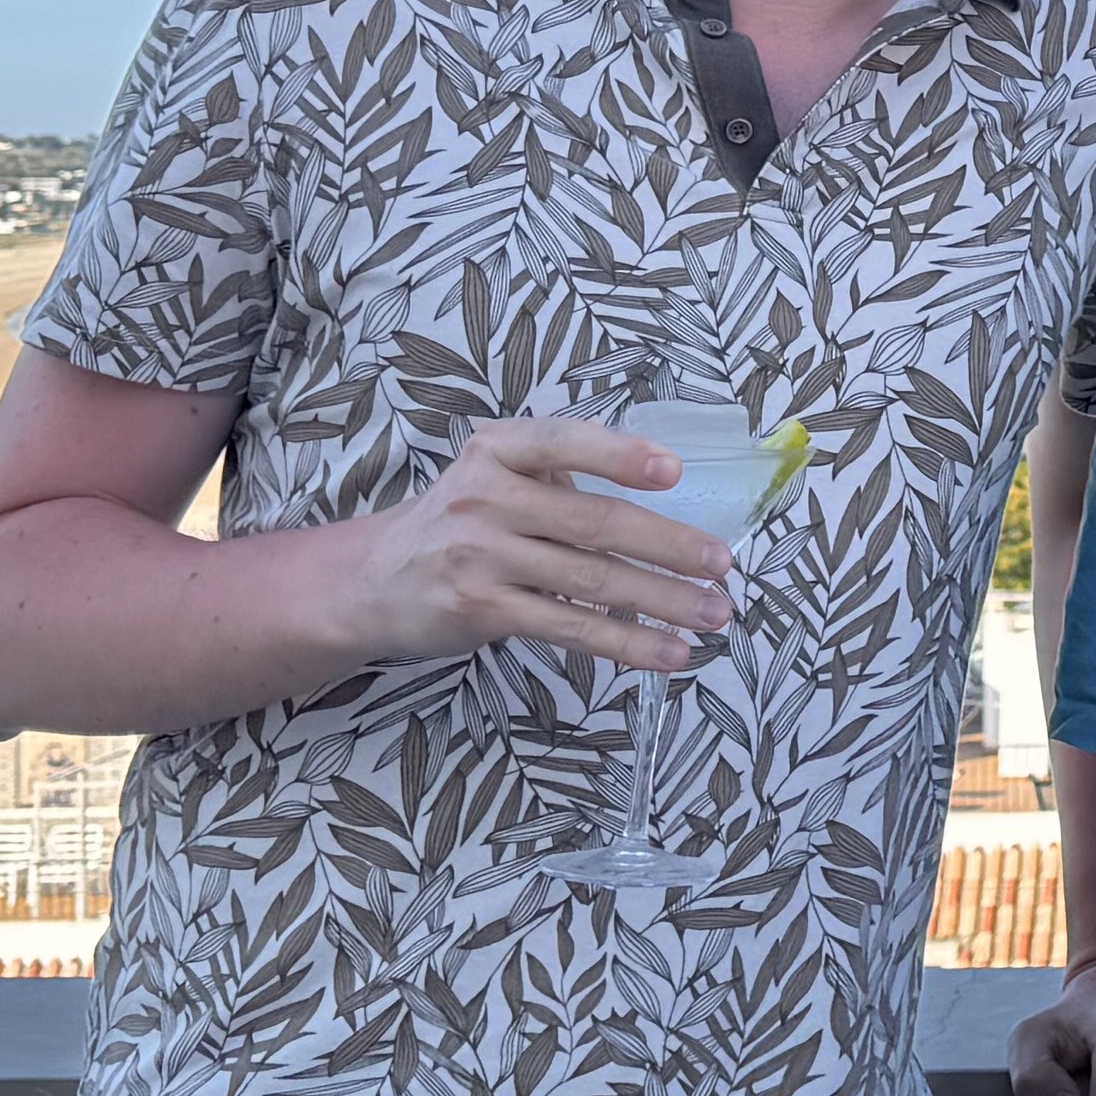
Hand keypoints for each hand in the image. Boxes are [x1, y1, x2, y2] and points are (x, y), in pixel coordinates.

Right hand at [327, 413, 741, 675]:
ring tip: (713, 613)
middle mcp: (487, 496)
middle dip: (668, 545)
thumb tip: (659, 515)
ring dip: (662, 599)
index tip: (673, 472)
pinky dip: (625, 642)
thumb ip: (561, 481)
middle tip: (722, 564)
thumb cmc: (459, 523)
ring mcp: (481, 555)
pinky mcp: (482, 610)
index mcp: (499, 450)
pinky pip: (568, 626)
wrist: (373, 579)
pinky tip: (666, 652)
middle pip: (593, 521)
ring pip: (590, 578)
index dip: (620, 455)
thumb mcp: (496, 476)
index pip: (565, 442)